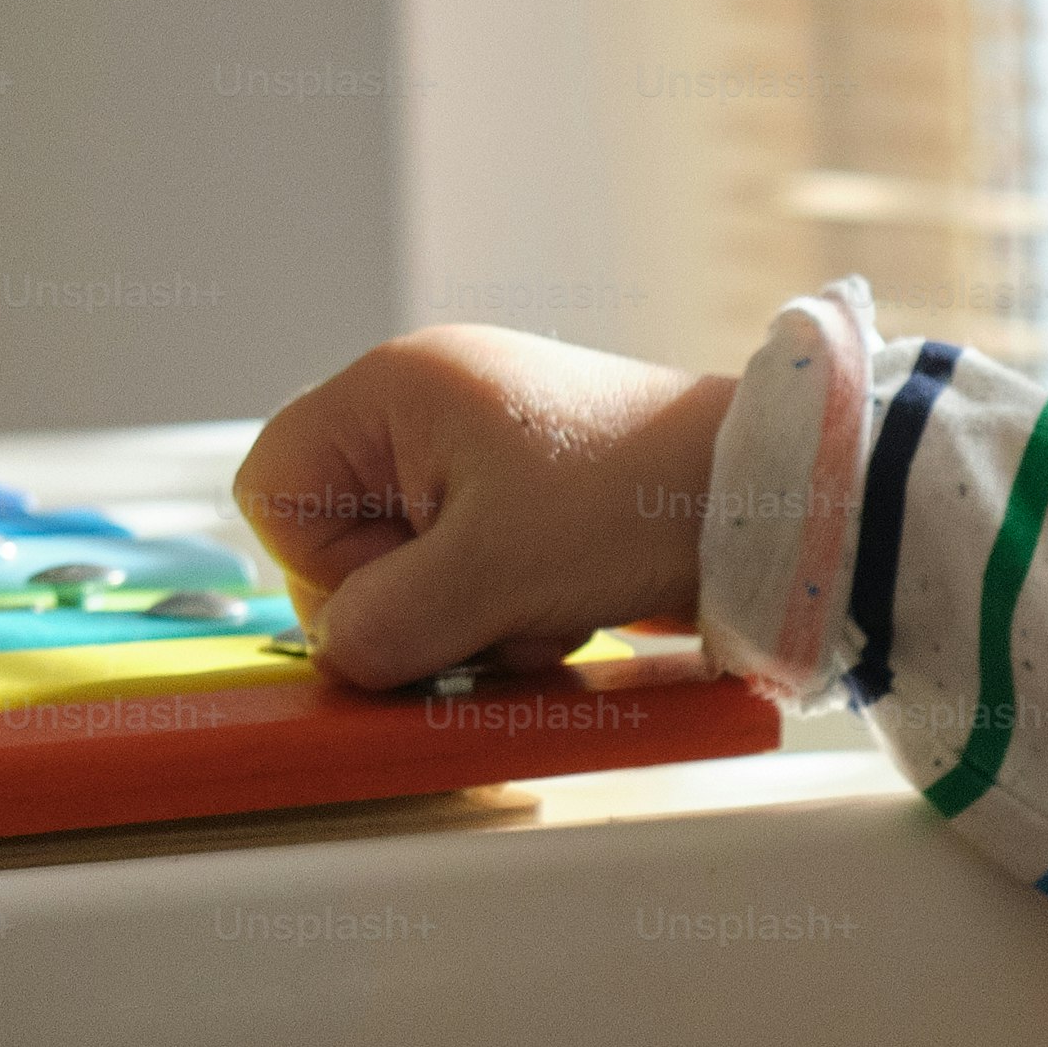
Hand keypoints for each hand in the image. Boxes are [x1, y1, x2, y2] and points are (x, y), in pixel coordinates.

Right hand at [232, 326, 736, 690]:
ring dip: (471, 616)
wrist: (771, 503)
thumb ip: (385, 623)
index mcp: (396, 390)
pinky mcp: (536, 504)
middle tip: (490, 608)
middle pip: (344, 540)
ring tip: (547, 605)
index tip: (400, 594)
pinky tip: (571, 608)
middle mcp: (432, 411)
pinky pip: (476, 578)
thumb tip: (341, 656)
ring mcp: (487, 457)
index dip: (321, 563)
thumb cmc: (637, 504)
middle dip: (412, 599)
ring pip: (413, 573)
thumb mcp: (487, 576)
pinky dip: (512, 611)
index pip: (276, 488)